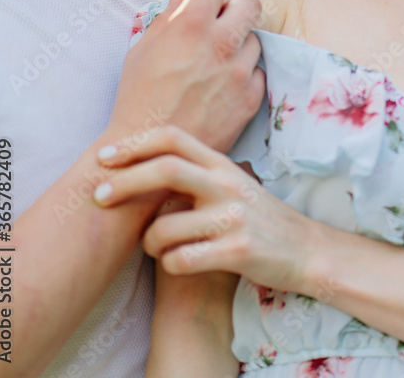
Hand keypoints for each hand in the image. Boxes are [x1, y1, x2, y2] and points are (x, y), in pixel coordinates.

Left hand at [94, 126, 317, 292]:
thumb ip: (197, 172)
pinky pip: (182, 260)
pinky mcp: (238, 253)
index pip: (174, 138)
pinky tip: (177, 264)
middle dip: (124, 182)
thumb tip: (143, 163)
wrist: (306, 251)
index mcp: (222, 165)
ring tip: (154, 249)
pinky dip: (169, 264)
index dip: (135, 143)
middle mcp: (227, 185)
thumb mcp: (232, 184)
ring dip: (147, 242)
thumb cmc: (258, 217)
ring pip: (165, 227)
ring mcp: (233, 218)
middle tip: (98, 196)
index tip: (105, 157)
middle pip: (166, 170)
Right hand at [108, 0, 264, 152]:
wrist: (149, 151)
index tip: (201, 8)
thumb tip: (182, 0)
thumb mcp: (141, 49)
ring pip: (255, 40)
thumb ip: (165, 18)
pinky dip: (245, 76)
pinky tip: (225, 86)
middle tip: (222, 25)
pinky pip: (258, 73)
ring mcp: (239, 72)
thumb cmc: (138, 97)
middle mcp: (221, 44)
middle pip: (250, 3)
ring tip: (219, 62)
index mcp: (191, 25)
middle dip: (235, 9)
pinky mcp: (250, 99)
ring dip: (240, 46)